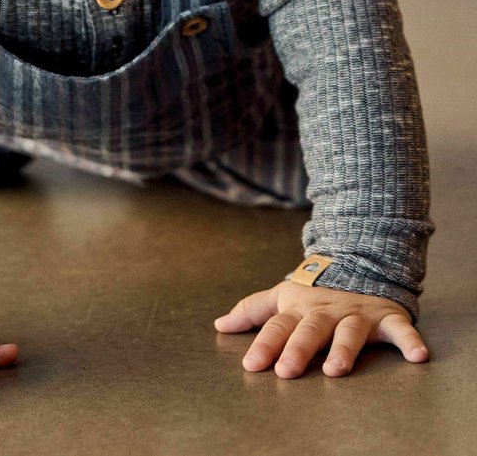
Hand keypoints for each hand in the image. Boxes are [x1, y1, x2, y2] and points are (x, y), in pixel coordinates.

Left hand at [214, 281, 428, 377]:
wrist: (360, 264)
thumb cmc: (316, 291)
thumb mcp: (283, 296)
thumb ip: (253, 310)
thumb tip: (219, 325)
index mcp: (300, 309)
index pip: (277, 326)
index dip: (264, 345)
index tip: (251, 365)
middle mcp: (326, 312)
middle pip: (310, 330)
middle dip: (298, 349)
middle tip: (286, 371)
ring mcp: (356, 314)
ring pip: (349, 332)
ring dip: (343, 349)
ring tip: (336, 370)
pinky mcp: (386, 316)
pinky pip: (400, 328)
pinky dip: (410, 340)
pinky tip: (417, 356)